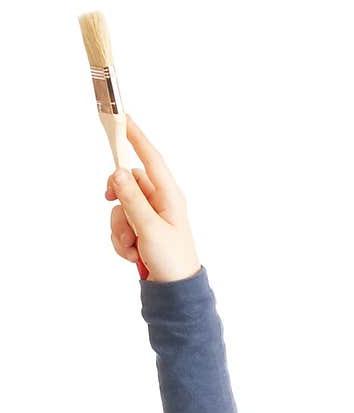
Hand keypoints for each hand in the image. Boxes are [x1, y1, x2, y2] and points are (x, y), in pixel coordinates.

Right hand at [105, 114, 201, 282]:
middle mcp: (160, 203)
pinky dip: (121, 241)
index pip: (152, 159)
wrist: (176, 293)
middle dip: (119, 206)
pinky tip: (133, 255)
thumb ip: (132, 201)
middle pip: (128, 184)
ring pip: (120, 207)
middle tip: (125, 223)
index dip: (137, 138)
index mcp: (170, 197)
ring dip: (120, 230)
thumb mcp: (150, 229)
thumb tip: (118, 173)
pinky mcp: (141, 231)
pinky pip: (120, 225)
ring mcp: (150, 217)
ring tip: (134, 247)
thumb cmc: (171, 261)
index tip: (123, 119)